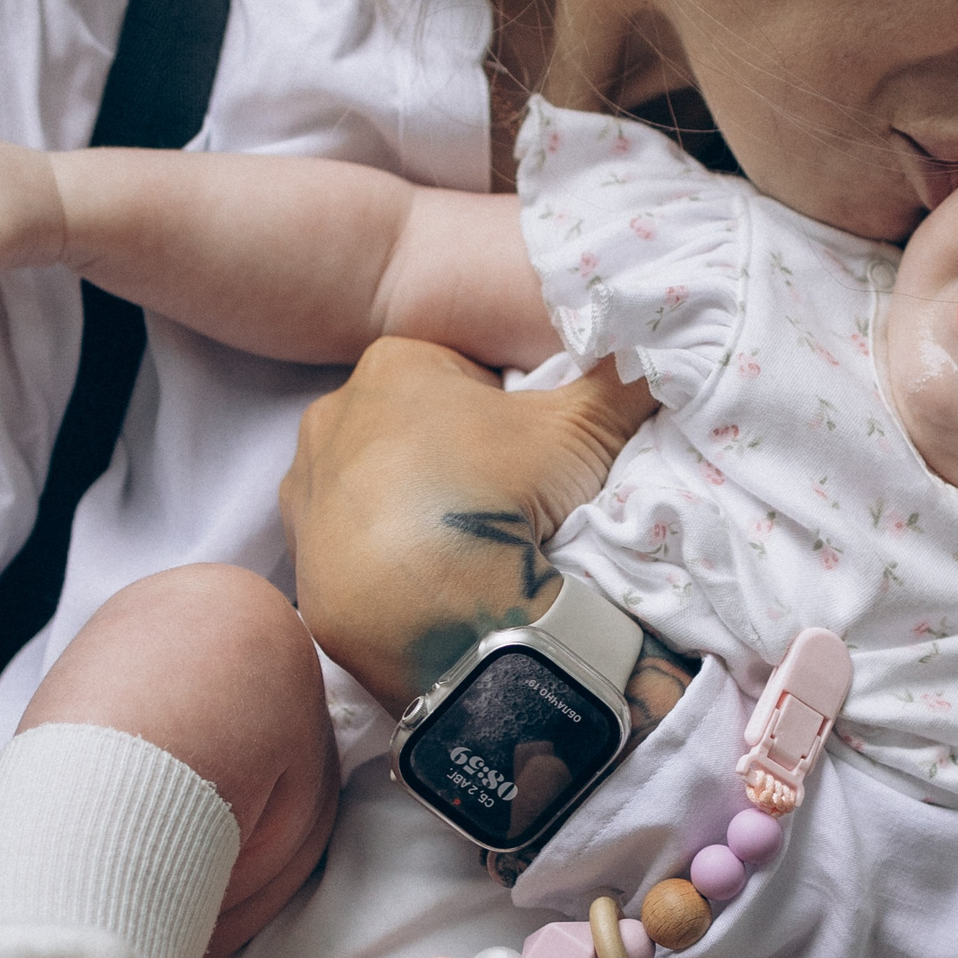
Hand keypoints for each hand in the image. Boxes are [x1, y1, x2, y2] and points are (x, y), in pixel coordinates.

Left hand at [281, 337, 655, 706]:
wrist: (434, 610)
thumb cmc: (500, 495)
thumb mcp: (579, 429)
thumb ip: (619, 380)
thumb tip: (661, 347)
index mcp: (393, 367)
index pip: (456, 373)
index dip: (502, 413)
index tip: (530, 458)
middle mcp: (331, 416)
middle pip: (407, 429)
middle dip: (448, 459)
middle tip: (503, 505)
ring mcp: (304, 493)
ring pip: (370, 490)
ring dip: (408, 513)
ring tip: (463, 554)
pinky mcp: (296, 563)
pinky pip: (347, 553)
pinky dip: (381, 567)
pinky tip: (425, 588)